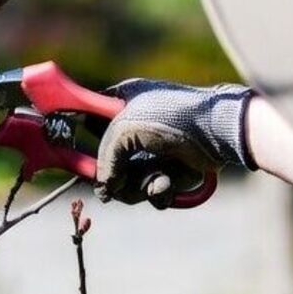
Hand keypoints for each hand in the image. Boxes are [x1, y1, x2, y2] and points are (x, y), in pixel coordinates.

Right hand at [95, 79, 252, 206]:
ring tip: (152, 181)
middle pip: (109, 161)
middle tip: (111, 190)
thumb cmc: (171, 116)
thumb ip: (106, 157)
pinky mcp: (172, 169)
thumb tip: (104, 185)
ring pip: (129, 180)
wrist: (219, 131)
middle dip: (114, 178)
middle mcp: (137, 126)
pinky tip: (168, 182)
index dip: (82, 141)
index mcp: (123, 103)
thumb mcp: (126, 129)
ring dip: (138, 187)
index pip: (91, 122)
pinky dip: (158, 190)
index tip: (74, 161)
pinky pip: (153, 189)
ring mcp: (154, 150)